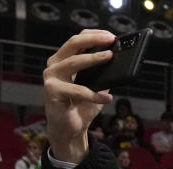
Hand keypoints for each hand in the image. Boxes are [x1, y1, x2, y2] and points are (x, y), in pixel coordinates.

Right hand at [43, 30, 116, 163]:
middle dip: (93, 40)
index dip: (94, 35)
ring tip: (110, 57)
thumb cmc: (83, 106)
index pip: (78, 40)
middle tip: (111, 40)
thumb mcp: (97, 87)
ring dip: (93, 59)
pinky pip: (77, 90)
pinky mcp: (52, 92)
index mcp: (64, 60)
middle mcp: (55, 65)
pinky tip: (107, 97)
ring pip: (73, 62)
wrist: (71, 129)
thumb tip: (120, 61)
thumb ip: (103, 73)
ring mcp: (52, 77)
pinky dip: (94, 94)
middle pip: (73, 44)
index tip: (111, 36)